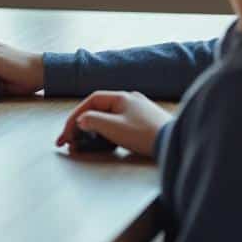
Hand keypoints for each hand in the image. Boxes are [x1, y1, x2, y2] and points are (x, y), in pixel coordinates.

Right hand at [56, 90, 171, 156]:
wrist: (174, 144)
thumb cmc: (145, 134)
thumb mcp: (113, 127)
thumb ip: (92, 121)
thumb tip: (81, 121)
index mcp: (121, 97)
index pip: (91, 101)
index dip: (76, 115)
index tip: (67, 132)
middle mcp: (130, 101)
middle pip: (99, 110)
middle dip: (82, 125)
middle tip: (71, 141)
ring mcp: (139, 112)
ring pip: (109, 118)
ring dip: (95, 131)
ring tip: (85, 144)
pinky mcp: (146, 124)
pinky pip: (120, 125)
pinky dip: (108, 134)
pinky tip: (106, 143)